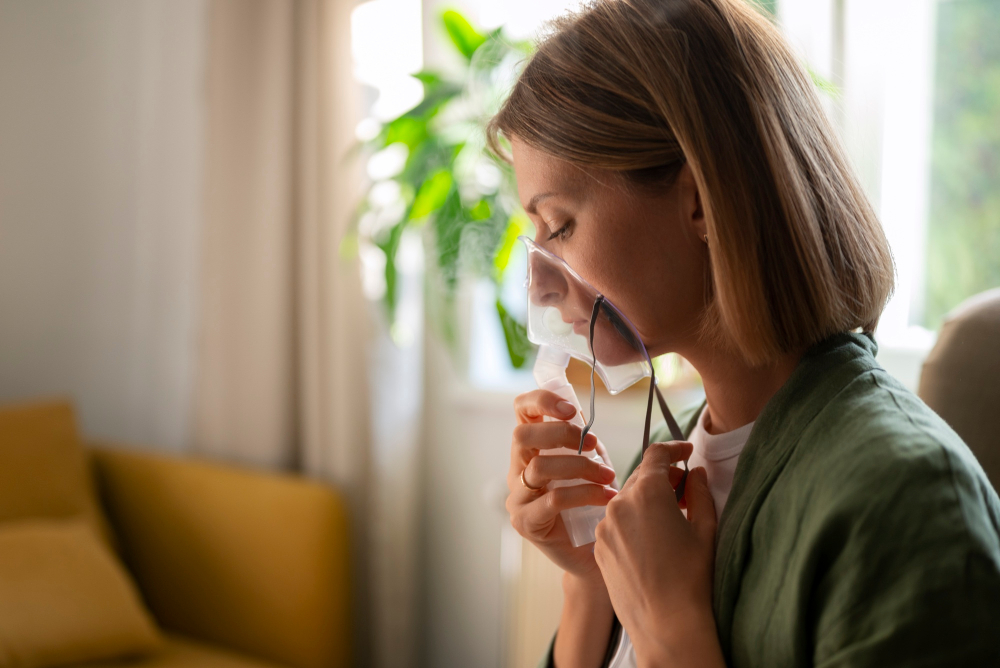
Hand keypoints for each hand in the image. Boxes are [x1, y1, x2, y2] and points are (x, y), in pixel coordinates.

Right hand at [506, 389, 617, 582]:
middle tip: (594, 444)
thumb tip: (587, 414)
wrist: (592, 554)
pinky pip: (553, 499)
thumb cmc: (592, 504)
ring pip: (540, 468)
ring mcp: (518, 498)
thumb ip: (585, 441)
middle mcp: (517, 470)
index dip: (541, 401)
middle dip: (562, 433)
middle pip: (522, 435)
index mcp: (530, 450)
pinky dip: (585, 494)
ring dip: (581, 466)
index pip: (521, 411)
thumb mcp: (590, 465)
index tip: (571, 409)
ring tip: (608, 476)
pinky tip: (607, 498)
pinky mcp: (526, 523)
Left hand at [594, 442, 723, 666]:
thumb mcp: (705, 529)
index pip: (657, 454)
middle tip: (685, 490)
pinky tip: (651, 540)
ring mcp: (605, 526)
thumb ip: (699, 493)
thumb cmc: (691, 578)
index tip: (687, 452)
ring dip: (645, 501)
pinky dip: (632, 521)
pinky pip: (615, 522)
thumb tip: (696, 473)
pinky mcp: (599, 546)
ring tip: (668, 519)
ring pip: (626, 500)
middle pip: (640, 477)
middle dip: (662, 479)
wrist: (666, 624)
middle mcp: (619, 504)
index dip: (674, 448)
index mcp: (647, 493)